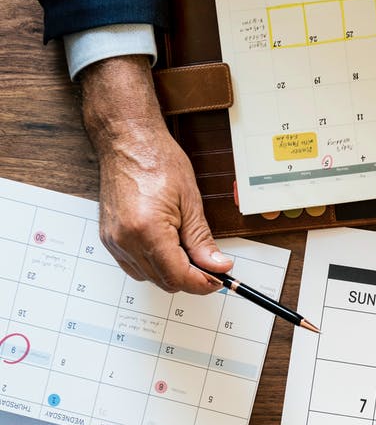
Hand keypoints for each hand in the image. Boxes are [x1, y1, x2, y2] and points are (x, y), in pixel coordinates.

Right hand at [79, 56, 233, 294]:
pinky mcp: (109, 238)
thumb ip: (202, 241)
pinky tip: (167, 249)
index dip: (203, 283)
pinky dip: (154, 266)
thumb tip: (217, 267)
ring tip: (187, 251)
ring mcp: (114, 240)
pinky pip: (134, 267)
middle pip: (164, 282)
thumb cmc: (156, 161)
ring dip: (171, 273)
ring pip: (149, 278)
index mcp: (147, 229)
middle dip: (190, 279)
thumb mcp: (191, 202)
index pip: (178, 276)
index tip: (218, 279)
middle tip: (209, 265)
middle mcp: (125, 239)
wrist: (127, 141)